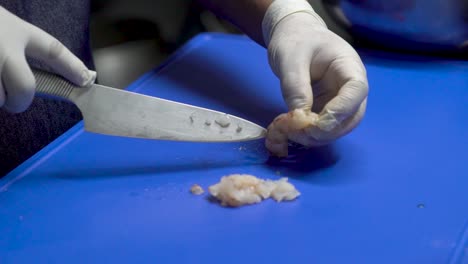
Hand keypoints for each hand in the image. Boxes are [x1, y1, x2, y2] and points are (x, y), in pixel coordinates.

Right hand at [0, 6, 95, 112]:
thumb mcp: (1, 26)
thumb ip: (20, 47)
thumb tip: (51, 77)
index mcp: (12, 31)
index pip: (52, 49)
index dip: (72, 67)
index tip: (86, 80)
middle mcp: (0, 47)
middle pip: (24, 90)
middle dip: (21, 102)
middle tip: (16, 102)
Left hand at [262, 0, 367, 155]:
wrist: (294, 38)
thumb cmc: (296, 42)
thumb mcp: (290, 59)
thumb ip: (295, 86)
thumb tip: (299, 117)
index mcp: (349, 66)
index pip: (356, 91)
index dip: (341, 110)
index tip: (318, 124)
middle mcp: (349, 87)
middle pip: (352, 116)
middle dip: (328, 131)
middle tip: (301, 135)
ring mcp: (339, 101)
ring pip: (338, 128)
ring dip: (317, 137)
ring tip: (290, 134)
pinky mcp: (325, 110)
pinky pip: (323, 128)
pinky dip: (308, 134)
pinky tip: (289, 132)